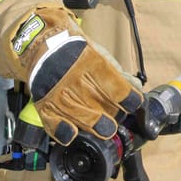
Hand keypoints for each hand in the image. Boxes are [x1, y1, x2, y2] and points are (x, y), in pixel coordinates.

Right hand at [13, 6, 143, 144]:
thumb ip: (118, 74)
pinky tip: (71, 135)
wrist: (44, 44)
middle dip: (111, 115)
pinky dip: (62, 130)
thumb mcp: (100, 55)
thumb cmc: (77, 52)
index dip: (127, 98)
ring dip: (93, 125)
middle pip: (97, 103)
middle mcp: (75, 78)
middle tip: (116, 121)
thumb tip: (136, 88)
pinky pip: (52, 121)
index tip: (134, 104)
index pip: (115, 85)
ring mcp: (58, 92)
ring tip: (105, 130)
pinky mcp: (44, 103)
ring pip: (79, 115)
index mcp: (92, 63)